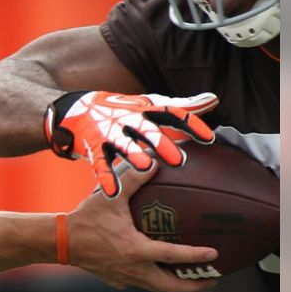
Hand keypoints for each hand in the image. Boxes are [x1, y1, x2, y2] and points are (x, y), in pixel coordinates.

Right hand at [45, 90, 218, 196]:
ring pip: (122, 143)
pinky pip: (99, 163)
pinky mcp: (93, 146)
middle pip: (146, 128)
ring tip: (145, 166)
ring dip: (133, 154)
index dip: (190, 125)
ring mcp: (109, 131)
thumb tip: (213, 99)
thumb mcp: (150, 105)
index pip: (171, 112)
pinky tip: (113, 192)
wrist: (78, 110)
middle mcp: (127, 118)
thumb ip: (181, 106)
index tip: (209, 139)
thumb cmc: (123, 110)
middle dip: (161, 142)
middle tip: (179, 160)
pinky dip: (106, 177)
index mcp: (145, 108)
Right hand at [67, 167, 218, 291]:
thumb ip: (133, 178)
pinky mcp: (115, 280)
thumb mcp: (110, 196)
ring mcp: (124, 278)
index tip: (215, 255)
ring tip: (192, 281)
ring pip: (156, 288)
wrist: (60, 241)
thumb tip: (154, 162)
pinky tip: (156, 272)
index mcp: (136, 251)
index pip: (173, 256)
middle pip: (170, 286)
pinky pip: (140, 283)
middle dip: (193, 286)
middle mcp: (133, 269)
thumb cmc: (86, 218)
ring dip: (175, 286)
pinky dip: (154, 280)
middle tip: (211, 281)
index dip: (196, 256)